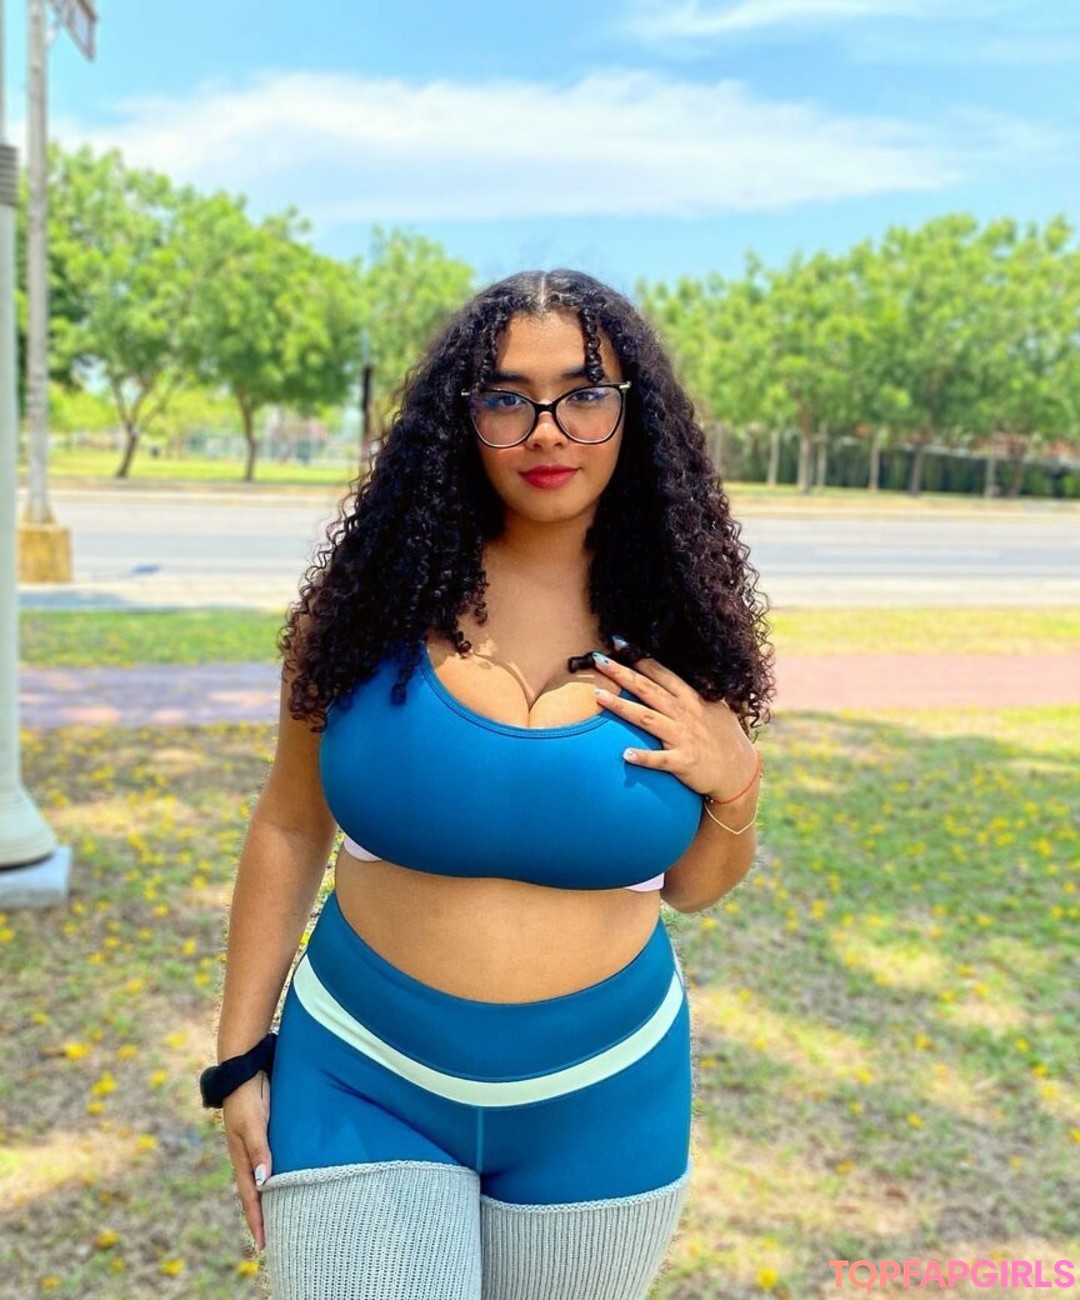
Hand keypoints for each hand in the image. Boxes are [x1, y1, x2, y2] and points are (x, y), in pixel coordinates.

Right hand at [222, 1072, 271, 1250]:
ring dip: (271, 1195)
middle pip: (255, 1192)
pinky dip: (277, 1174)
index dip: (257, 1220)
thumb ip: (259, 1150)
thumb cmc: (248, 1096)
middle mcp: (248, 1154)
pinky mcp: (265, 1131)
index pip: (250, 1196)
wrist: (244, 1067)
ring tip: (283, 1214)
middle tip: (275, 1238)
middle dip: (263, 1214)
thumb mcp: (253, 1124)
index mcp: (241, 1157)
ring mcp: (255, 1143)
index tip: (264, 1244)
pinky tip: (288, 1177)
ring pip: (263, 1177)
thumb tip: (263, 1182)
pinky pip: (270, 1159)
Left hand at [591, 652, 758, 801]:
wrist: (740, 772)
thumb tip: (683, 673)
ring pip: (647, 718)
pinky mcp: (684, 762)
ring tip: (598, 696)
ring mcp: (684, 737)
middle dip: (622, 673)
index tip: (617, 642)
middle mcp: (685, 713)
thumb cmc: (725, 738)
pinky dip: (644, 757)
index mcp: (690, 698)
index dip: (638, 657)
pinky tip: (624, 754)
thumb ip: (695, 691)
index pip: (660, 673)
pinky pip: (661, 759)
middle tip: (598, 659)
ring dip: (622, 707)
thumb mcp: (715, 706)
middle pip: (647, 689)